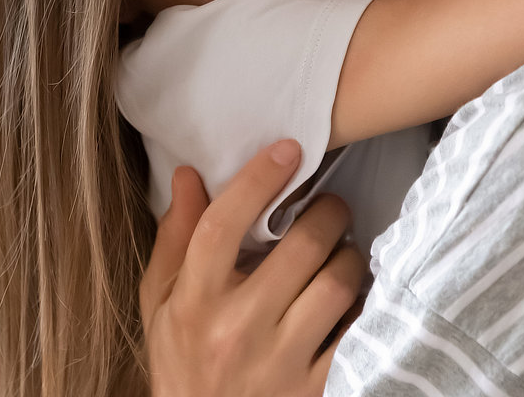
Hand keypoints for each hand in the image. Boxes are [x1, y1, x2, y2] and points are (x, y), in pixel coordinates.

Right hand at [141, 140, 366, 396]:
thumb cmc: (184, 363)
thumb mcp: (161, 306)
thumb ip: (175, 239)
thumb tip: (188, 174)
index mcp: (194, 302)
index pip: (221, 226)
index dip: (258, 180)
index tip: (288, 150)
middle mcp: (236, 330)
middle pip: (301, 247)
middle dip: (328, 213)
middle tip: (330, 208)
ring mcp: (278, 363)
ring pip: (337, 282)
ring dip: (349, 257)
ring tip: (342, 253)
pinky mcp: (315, 390)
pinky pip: (357, 329)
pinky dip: (363, 304)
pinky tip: (352, 298)